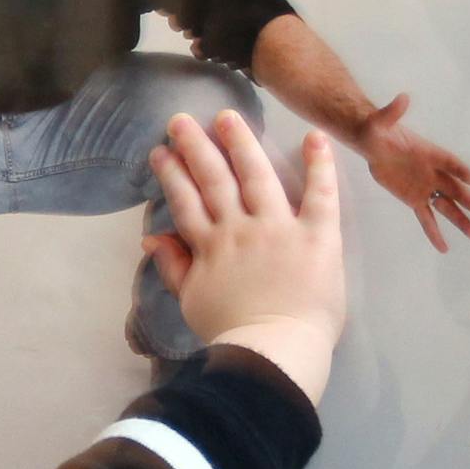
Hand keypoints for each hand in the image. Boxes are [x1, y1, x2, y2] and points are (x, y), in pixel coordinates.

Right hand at [142, 112, 345, 403]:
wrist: (273, 351)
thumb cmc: (232, 333)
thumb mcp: (192, 302)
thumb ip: (173, 267)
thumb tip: (149, 237)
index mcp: (210, 246)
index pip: (186, 201)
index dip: (172, 174)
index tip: (161, 151)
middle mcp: (239, 228)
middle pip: (214, 179)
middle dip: (195, 147)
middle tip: (181, 120)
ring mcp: (277, 228)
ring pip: (256, 175)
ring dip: (241, 142)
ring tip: (229, 117)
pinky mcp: (316, 235)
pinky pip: (320, 194)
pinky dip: (319, 165)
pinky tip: (314, 137)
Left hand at [353, 93, 469, 252]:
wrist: (372, 142)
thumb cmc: (378, 130)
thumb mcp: (381, 121)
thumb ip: (392, 112)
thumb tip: (402, 97)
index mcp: (429, 153)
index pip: (448, 162)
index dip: (459, 169)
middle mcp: (432, 172)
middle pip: (455, 189)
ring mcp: (425, 187)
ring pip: (445, 207)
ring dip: (460, 220)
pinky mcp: (414, 199)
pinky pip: (426, 218)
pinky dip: (434, 232)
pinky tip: (444, 247)